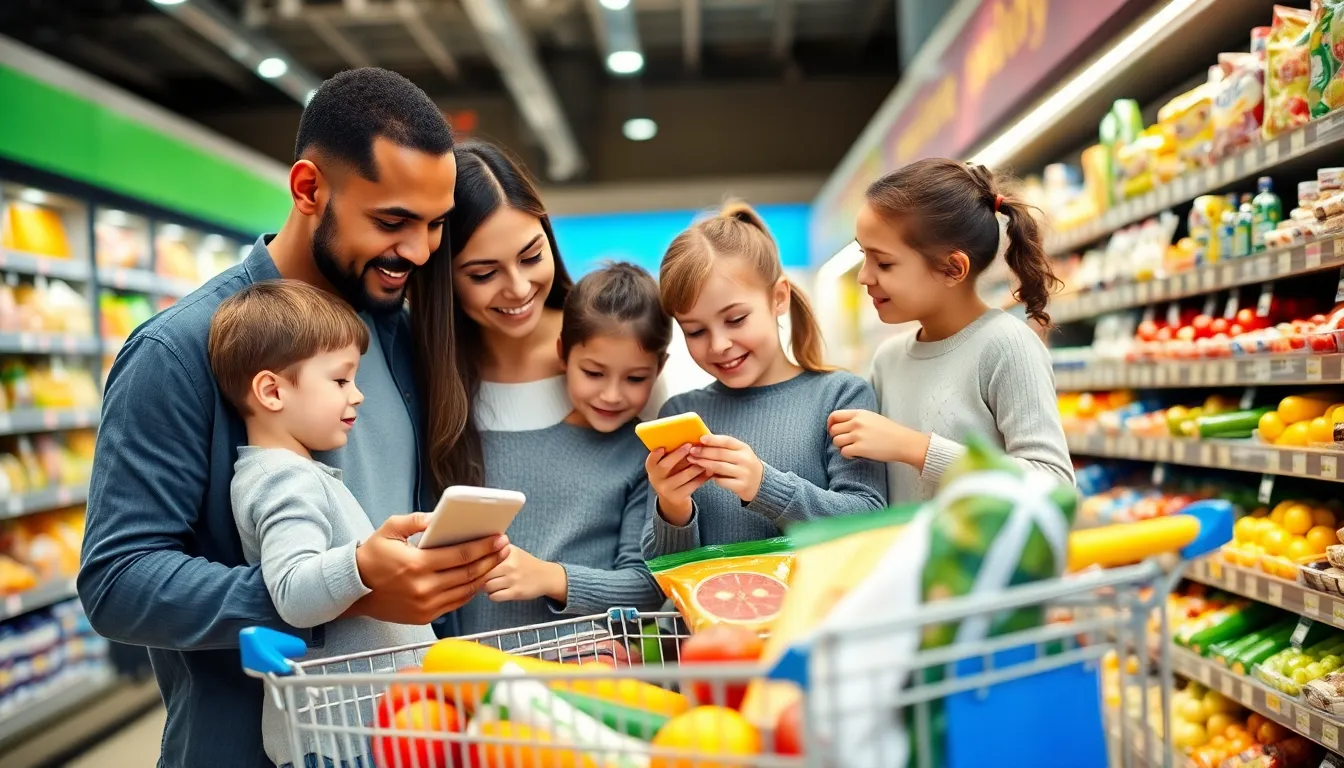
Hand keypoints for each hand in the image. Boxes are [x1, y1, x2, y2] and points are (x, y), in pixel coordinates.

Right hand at [350, 513, 509, 624]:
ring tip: (497, 561)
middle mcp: (424, 588)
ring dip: (485, 575)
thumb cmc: (372, 557)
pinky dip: (470, 591)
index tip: (499, 538)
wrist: (354, 590)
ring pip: (466, 590)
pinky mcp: (425, 616)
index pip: (461, 555)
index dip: (484, 547)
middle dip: (491, 559)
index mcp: (417, 565)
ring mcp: (426, 605)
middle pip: (469, 573)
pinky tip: (478, 578)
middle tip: (504, 547)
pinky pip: (456, 603)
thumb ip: (415, 521)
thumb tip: (437, 517)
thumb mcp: (389, 530)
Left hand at [483, 546, 566, 602]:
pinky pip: (494, 597)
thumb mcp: (512, 550)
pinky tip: (497, 592)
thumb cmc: (524, 563)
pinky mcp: (516, 592)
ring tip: (491, 585)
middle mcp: (509, 564)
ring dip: (485, 588)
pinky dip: (493, 595)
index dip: (476, 564)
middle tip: (483, 578)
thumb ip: (494, 549)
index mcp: (506, 551)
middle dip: (479, 577)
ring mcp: (513, 579)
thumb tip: (473, 549)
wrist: (546, 576)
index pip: (482, 557)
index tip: (476, 567)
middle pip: (482, 573)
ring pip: (486, 586)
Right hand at [646, 445, 709, 525]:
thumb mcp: (666, 467)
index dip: (654, 455)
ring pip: (684, 475)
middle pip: (665, 466)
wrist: (672, 500)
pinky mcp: (678, 497)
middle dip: (678, 455)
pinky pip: (693, 485)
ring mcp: (666, 490)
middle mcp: (656, 479)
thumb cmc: (671, 475)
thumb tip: (687, 439)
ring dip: (696, 465)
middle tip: (689, 445)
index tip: (662, 447)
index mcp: (652, 469)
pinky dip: (703, 476)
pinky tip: (710, 470)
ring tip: (706, 457)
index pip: (650, 461)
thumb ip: (672, 455)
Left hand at [689, 434, 764, 502]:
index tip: (701, 438)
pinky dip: (712, 477)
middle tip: (691, 451)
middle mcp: (745, 459)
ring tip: (693, 461)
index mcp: (744, 448)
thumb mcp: (739, 453)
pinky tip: (704, 474)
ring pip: (719, 467)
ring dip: (704, 463)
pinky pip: (722, 481)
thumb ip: (724, 448)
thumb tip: (701, 441)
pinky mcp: (741, 486)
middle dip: (704, 452)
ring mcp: (744, 473)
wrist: (760, 484)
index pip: (727, 441)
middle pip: (720, 454)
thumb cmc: (743, 465)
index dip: (713, 439)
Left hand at [827, 409, 929, 468]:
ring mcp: (858, 435)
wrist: (903, 441)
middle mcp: (857, 423)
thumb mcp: (872, 417)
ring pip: (836, 441)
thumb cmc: (889, 431)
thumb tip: (840, 424)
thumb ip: (856, 418)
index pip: (834, 415)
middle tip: (844, 442)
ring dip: (841, 447)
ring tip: (851, 448)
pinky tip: (855, 455)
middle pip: (833, 430)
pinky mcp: (861, 448)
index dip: (830, 424)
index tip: (833, 430)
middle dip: (836, 437)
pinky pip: (843, 452)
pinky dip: (847, 455)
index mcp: (859, 413)